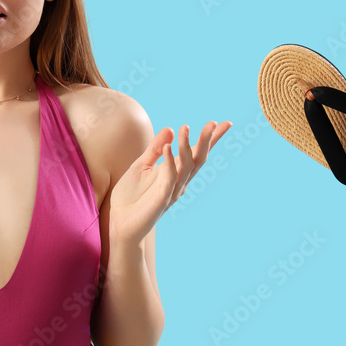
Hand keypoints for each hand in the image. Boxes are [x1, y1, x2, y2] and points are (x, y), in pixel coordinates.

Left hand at [108, 121, 231, 243]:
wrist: (120, 222)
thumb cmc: (131, 196)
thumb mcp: (141, 165)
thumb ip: (155, 148)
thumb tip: (170, 128)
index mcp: (175, 172)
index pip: (196, 153)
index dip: (211, 139)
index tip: (225, 123)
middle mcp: (178, 181)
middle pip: (198, 159)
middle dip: (207, 141)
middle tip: (213, 124)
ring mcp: (172, 190)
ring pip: (186, 166)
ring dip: (186, 146)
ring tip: (185, 127)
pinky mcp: (162, 198)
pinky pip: (169, 178)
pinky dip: (170, 162)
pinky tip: (168, 147)